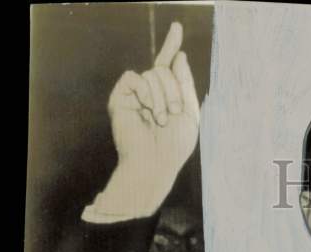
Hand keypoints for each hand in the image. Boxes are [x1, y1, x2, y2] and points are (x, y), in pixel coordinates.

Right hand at [88, 23, 199, 219]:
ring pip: (152, 74)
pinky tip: (147, 111)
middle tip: (173, 114)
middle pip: (164, 69)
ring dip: (162, 98)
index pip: (168, 66)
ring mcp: (134, 94)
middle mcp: (149, 92)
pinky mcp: (120, 97)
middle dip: (174, 91)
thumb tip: (179, 56)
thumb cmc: (174, 147)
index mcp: (166, 95)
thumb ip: (186, 85)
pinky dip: (145, 94)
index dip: (171, 46)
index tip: (176, 27)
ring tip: (160, 120)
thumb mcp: (190, 116)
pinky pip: (135, 78)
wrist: (155, 164)